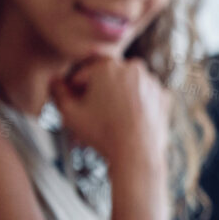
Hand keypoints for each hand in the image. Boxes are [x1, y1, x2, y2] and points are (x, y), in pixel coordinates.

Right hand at [48, 55, 169, 171]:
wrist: (136, 153)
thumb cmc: (101, 133)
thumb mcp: (70, 114)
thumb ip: (58, 92)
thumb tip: (54, 79)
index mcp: (107, 66)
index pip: (84, 73)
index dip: (75, 88)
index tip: (75, 103)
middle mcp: (133, 67)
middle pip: (108, 77)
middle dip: (98, 90)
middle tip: (92, 111)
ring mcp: (151, 81)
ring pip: (128, 85)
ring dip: (118, 96)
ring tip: (110, 118)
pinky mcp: (164, 96)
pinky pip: (145, 97)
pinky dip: (137, 105)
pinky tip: (129, 120)